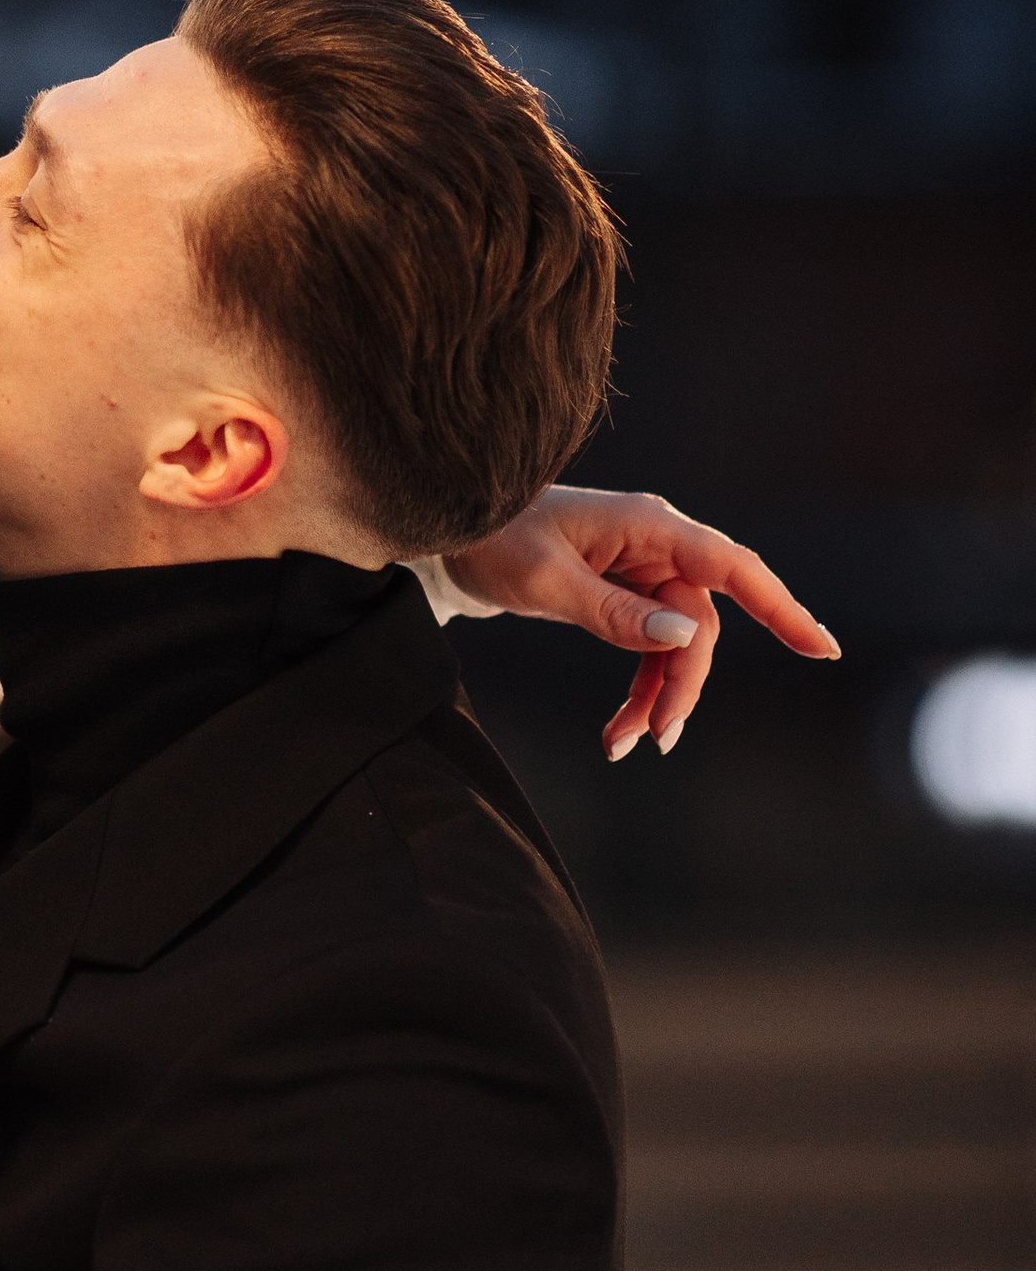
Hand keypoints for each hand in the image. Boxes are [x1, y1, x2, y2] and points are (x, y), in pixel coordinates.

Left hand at [443, 484, 838, 762]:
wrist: (451, 532)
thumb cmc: (494, 536)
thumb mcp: (545, 578)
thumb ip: (611, 611)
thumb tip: (681, 638)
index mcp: (649, 527)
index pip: (731, 568)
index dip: (780, 608)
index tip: (819, 648)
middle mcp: (656, 547)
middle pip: (699, 625)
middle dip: (681, 684)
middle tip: (655, 735)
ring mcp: (641, 573)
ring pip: (676, 646)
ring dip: (658, 696)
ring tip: (623, 743)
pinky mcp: (623, 597)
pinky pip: (648, 649)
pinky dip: (638, 689)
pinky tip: (619, 730)